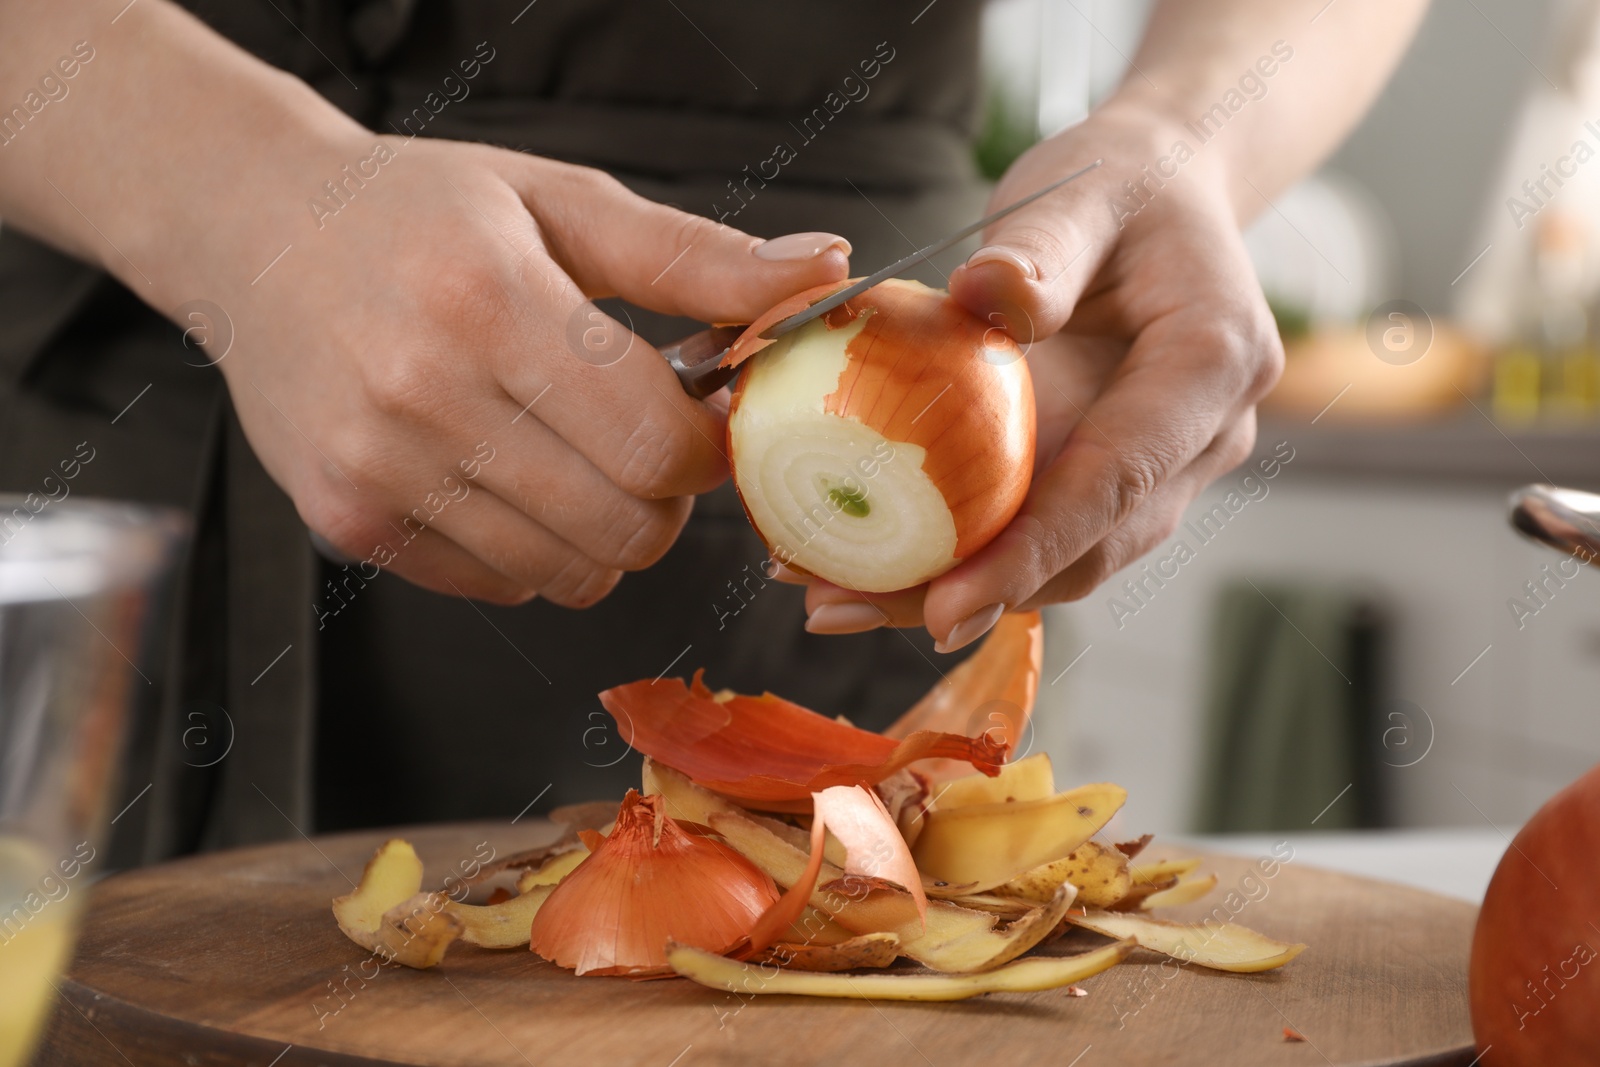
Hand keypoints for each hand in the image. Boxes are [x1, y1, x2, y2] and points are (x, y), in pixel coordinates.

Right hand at [169, 135, 848, 604]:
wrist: (250, 235)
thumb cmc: (420, 212)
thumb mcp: (564, 203)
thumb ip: (698, 257)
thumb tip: (825, 273)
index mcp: (490, 299)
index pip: (658, 443)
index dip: (708, 444)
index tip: (701, 413)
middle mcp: (422, 394)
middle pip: (626, 527)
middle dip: (665, 498)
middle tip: (644, 439)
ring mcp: (377, 471)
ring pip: (569, 574)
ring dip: (603, 529)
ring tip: (568, 450)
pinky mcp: (346, 523)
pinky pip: (501, 586)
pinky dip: (531, 547)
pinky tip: (504, 472)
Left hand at [798, 104, 1282, 649]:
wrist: (1168, 192)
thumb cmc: (1123, 184)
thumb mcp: (1081, 190)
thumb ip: (1040, 244)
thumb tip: (985, 293)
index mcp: (1215, 362)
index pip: (1119, 478)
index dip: (1033, 551)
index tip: (944, 608)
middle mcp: (1208, 435)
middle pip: (1090, 545)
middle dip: (971, 594)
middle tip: (843, 610)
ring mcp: (1169, 468)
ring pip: (1066, 559)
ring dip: (956, 589)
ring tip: (833, 598)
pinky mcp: (1119, 479)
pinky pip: (1044, 533)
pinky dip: (965, 555)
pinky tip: (869, 562)